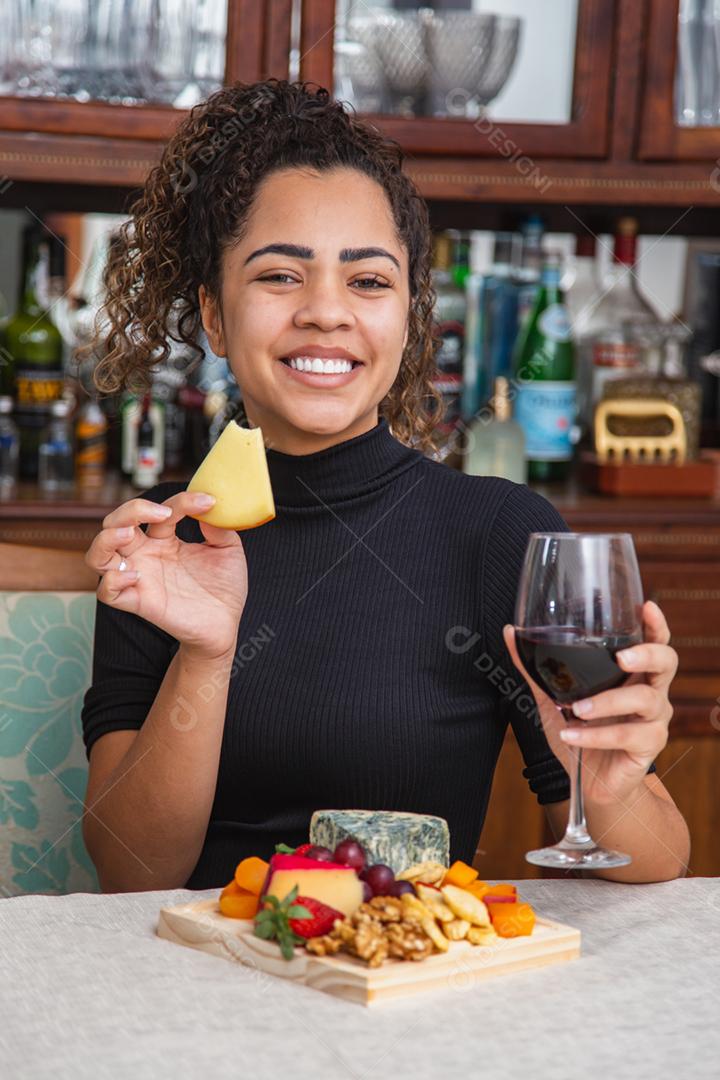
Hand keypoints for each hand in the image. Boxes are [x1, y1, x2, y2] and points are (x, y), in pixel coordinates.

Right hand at [85, 492, 247, 660]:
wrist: (225, 624)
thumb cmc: (224, 587)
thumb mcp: (229, 550)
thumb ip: (219, 527)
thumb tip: (211, 506)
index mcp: (164, 540)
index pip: (157, 511)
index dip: (180, 501)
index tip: (208, 502)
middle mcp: (145, 555)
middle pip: (113, 524)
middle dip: (128, 510)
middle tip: (161, 513)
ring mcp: (138, 577)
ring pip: (98, 555)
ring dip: (106, 539)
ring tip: (129, 533)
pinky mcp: (138, 602)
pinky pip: (106, 592)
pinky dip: (112, 581)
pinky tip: (136, 575)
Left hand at [503, 601, 676, 806]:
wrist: (589, 782)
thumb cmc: (578, 732)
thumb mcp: (551, 698)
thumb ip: (534, 667)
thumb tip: (510, 632)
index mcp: (632, 673)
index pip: (653, 642)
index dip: (655, 625)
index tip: (647, 608)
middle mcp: (650, 691)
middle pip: (666, 662)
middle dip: (646, 654)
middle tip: (621, 658)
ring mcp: (654, 719)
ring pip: (644, 699)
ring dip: (607, 702)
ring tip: (576, 710)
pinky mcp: (649, 746)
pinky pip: (626, 735)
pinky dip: (594, 736)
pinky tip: (570, 736)